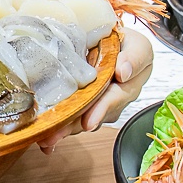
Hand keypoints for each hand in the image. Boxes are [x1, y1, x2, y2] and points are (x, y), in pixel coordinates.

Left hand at [39, 26, 154, 151]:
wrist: (114, 43)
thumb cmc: (127, 45)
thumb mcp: (138, 46)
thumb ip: (134, 58)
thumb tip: (123, 72)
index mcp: (129, 86)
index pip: (114, 98)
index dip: (100, 109)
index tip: (88, 121)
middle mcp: (113, 101)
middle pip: (92, 116)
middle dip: (72, 126)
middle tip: (54, 135)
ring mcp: (97, 105)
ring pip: (80, 120)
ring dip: (62, 129)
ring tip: (44, 138)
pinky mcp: (82, 105)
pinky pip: (72, 117)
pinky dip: (57, 126)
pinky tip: (44, 138)